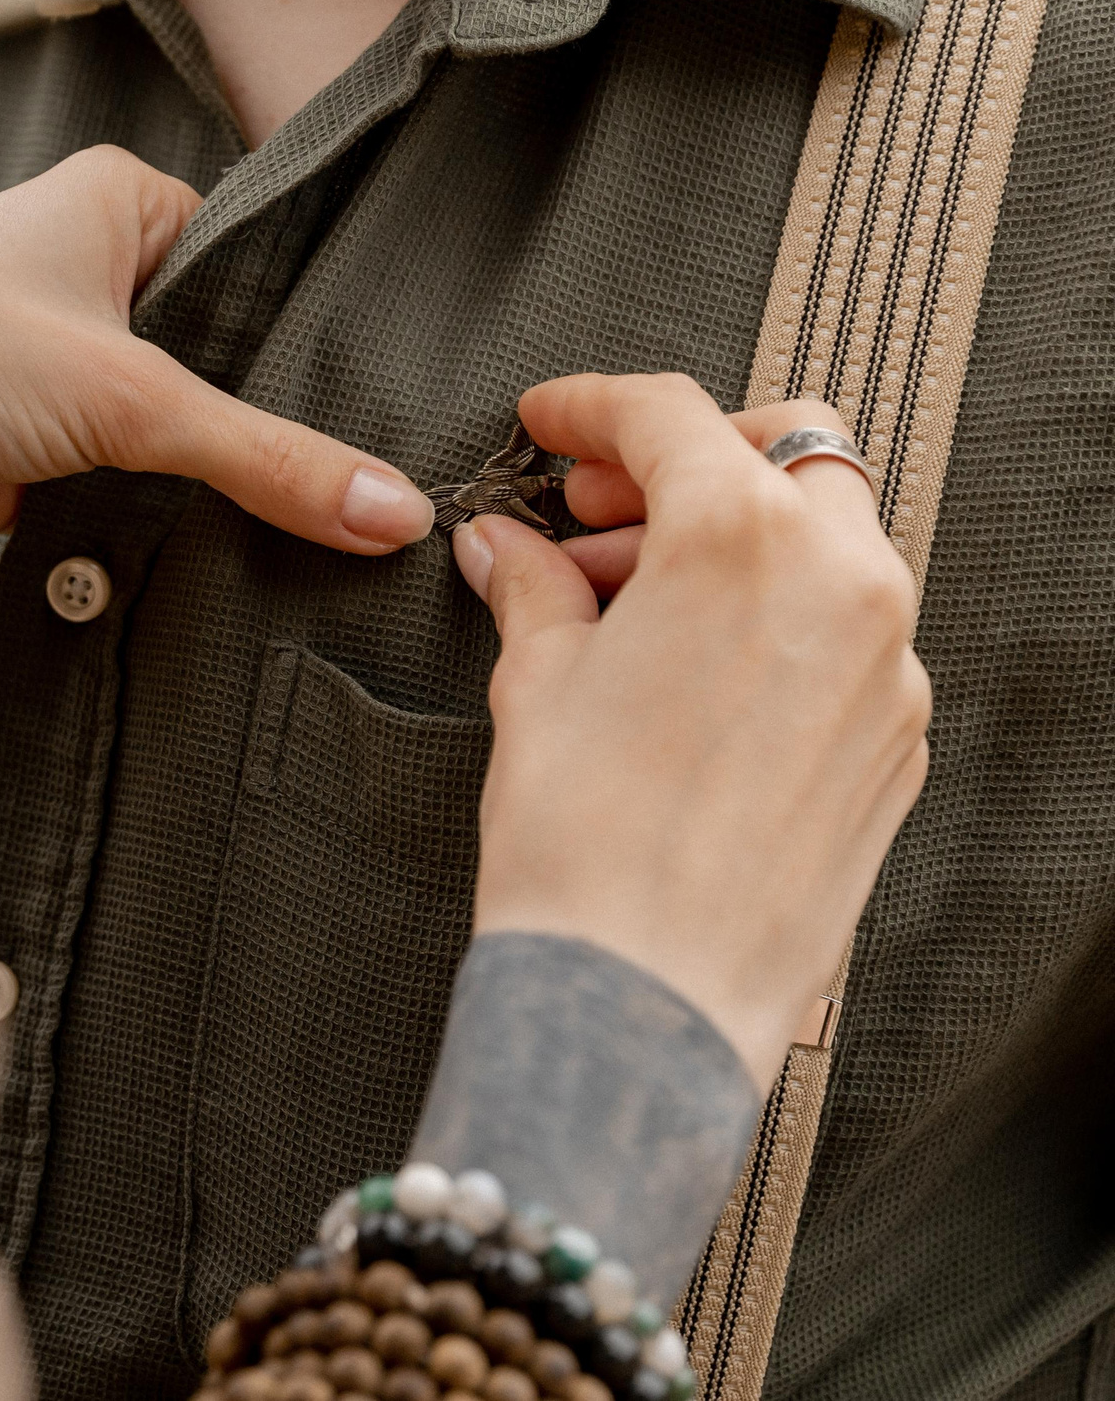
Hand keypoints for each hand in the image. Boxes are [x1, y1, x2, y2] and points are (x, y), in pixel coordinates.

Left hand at [0, 146, 432, 575]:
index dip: (303, 332)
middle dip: (250, 423)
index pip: (249, 258)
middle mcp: (72, 272)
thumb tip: (393, 509)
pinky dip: (135, 528)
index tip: (380, 399)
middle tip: (353, 480)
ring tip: (289, 527)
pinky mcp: (6, 454)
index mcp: (112, 201)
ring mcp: (38, 367)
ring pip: (154, 434)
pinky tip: (199, 561)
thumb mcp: (133, 398)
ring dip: (188, 483)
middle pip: (207, 357)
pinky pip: (104, 495)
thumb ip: (269, 459)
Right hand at [454, 374, 930, 1088]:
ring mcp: (888, 667)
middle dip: (684, 459)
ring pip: (826, 540)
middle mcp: (843, 585)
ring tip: (622, 602)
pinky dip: (770, 620)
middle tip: (590, 508)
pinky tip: (685, 672)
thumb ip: (532, 589)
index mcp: (743, 541)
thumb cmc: (582, 847)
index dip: (589, 407)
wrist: (640, 1000)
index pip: (668, 415)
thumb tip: (510, 550)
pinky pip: (844, 634)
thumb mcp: (535, 684)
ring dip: (730, 539)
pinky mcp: (897, 741)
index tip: (548, 424)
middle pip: (784, 449)